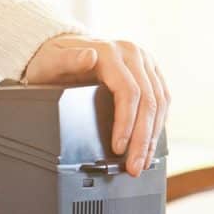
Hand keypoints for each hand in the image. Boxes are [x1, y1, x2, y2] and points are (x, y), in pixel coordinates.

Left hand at [23, 34, 169, 176]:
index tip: (118, 147)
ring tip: (142, 162)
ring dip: (153, 136)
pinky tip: (150, 143)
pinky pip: (162, 99)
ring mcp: (144, 62)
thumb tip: (89, 56)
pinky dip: (157, 124)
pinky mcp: (150, 72)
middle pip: (148, 101)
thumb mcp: (51, 61)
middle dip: (142, 138)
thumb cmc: (53, 59)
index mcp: (111, 52)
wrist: (63, 47)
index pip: (129, 92)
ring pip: (160, 102)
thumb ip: (68, 60)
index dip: (126, 123)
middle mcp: (133, 54)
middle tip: (134, 166)